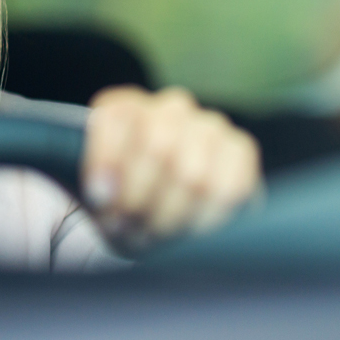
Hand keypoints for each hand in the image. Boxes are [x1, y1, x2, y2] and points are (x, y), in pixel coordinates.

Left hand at [82, 86, 261, 254]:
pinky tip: (193, 229)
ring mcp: (209, 125)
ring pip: (194, 174)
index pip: (115, 119)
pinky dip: (208, 218)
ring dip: (173, 216)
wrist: (167, 217)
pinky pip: (230, 187)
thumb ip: (98, 191)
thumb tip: (105, 192)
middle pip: (158, 146)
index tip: (101, 198)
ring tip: (159, 232)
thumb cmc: (127, 204)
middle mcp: (169, 108)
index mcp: (125, 108)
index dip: (107, 161)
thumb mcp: (100, 200)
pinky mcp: (241, 149)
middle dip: (143, 199)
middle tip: (132, 226)